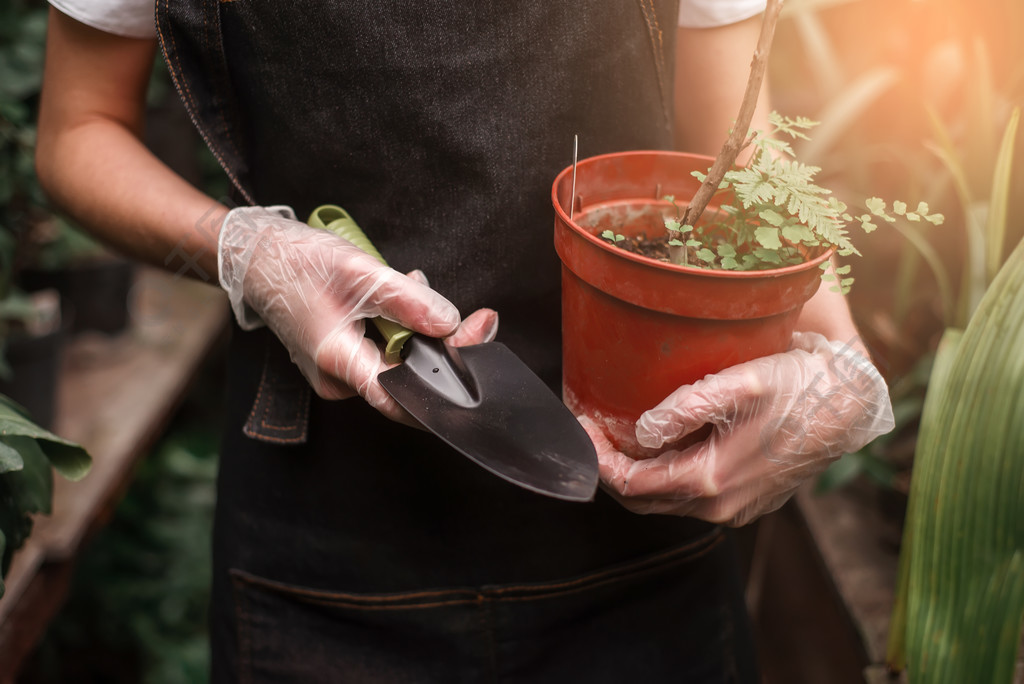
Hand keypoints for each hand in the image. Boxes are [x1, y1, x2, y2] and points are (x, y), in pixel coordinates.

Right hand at [218, 206, 496, 422]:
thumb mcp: (360, 273)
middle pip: (408, 378)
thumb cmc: (296, 262)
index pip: (402, 399)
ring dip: (421, 328)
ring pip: (399, 361)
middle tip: (479, 317)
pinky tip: (401, 292)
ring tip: (417, 284)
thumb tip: (450, 324)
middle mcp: (339, 379)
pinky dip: (401, 325)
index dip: (445, 387)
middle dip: (444, 346)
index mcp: (339, 364)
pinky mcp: (341, 356)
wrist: (253, 254)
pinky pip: (384, 350)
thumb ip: (408, 301)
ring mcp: (339, 370)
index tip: (478, 359)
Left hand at [583, 331, 893, 525]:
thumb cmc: (799, 386)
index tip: (580, 426)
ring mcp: (735, 509)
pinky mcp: (747, 503)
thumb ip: (689, 405)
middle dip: (608, 469)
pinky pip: (691, 498)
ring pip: (665, 501)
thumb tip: (642, 430)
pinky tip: (659, 447)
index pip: (630, 483)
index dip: (596, 458)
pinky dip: (664, 478)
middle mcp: (720, 506)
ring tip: (616, 435)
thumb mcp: (743, 382)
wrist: (853, 407)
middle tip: (589, 431)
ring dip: (635, 474)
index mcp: (711, 479)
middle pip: (641, 500)